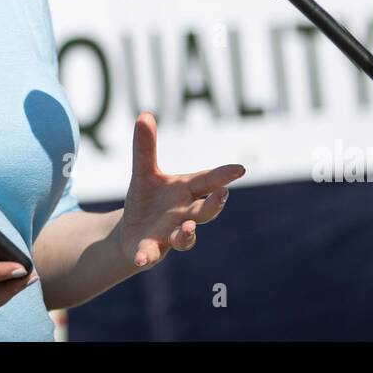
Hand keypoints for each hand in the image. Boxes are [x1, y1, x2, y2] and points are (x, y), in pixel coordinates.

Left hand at [118, 111, 244, 270]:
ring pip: (185, 237)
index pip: (208, 181)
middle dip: (215, 204)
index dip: (224, 175)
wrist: (132, 232)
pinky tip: (141, 258)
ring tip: (186, 227)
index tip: (240, 168)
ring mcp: (170, 235)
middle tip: (223, 194)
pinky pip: (151, 255)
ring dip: (187, 234)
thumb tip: (144, 113)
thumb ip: (146, 147)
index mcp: (186, 191)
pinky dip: (147, 256)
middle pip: (204, 211)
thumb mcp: (144, 172)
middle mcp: (184, 214)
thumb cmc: (148, 199)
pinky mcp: (151, 251)